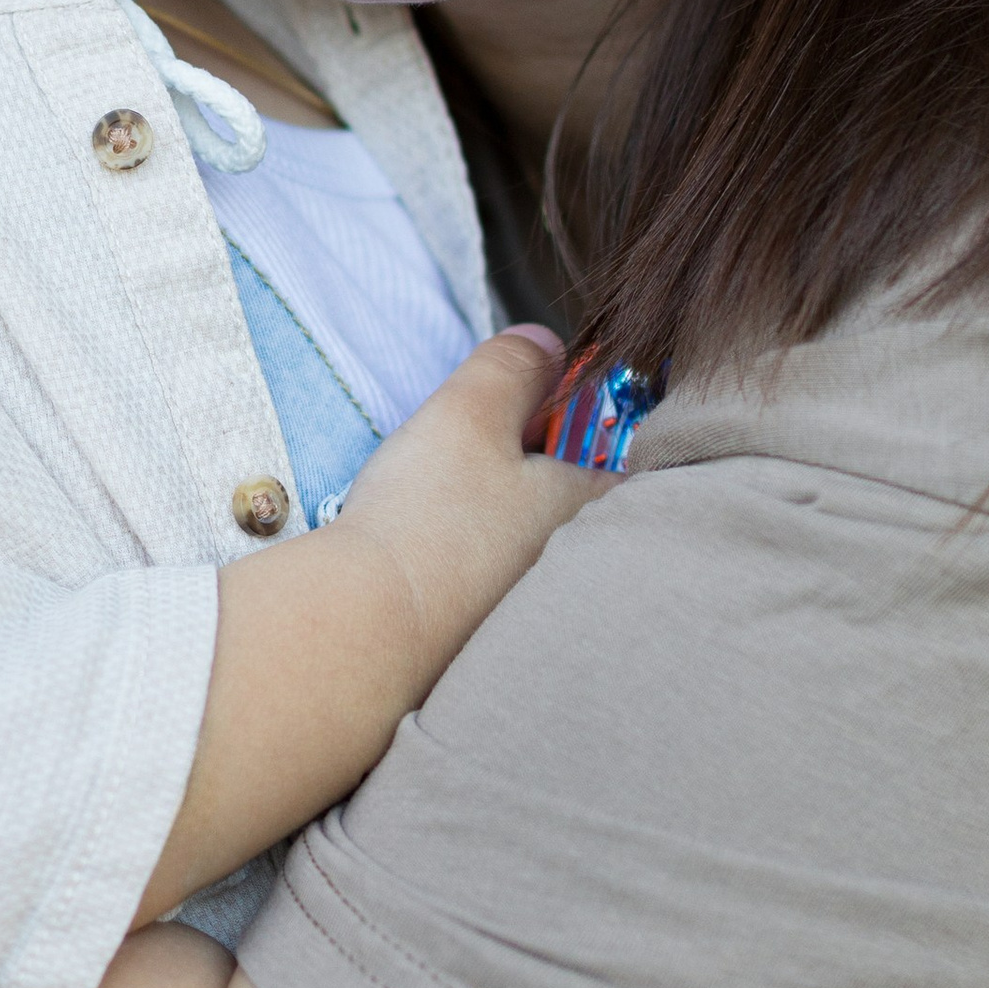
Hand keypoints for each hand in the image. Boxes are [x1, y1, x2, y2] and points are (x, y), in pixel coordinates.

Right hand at [331, 326, 606, 680]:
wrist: (365, 628)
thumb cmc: (429, 516)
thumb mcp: (470, 411)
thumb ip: (512, 368)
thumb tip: (547, 344)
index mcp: (586, 508)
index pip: (623, 461)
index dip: (591, 428)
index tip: (545, 413)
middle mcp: (572, 568)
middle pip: (570, 505)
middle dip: (531, 476)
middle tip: (479, 454)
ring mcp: (526, 612)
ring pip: (523, 545)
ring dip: (491, 519)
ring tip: (438, 500)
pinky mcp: (479, 643)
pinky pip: (482, 584)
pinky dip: (461, 563)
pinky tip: (422, 552)